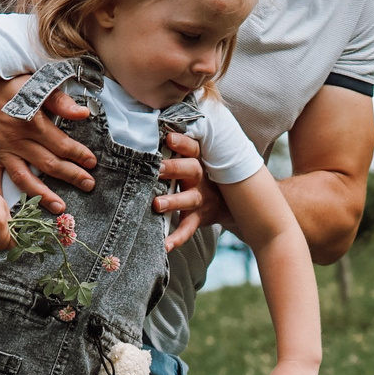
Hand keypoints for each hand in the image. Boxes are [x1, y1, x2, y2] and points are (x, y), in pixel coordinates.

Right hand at [0, 81, 96, 211]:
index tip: (92, 163)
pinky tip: (8, 212)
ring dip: (42, 194)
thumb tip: (83, 114)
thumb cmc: (11, 83)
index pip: (61, 144)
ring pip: (24, 177)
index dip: (79, 154)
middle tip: (89, 185)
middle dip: (71, 176)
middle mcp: (17, 140)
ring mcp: (2, 150)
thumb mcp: (38, 84)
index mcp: (32, 122)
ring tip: (59, 207)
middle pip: (48, 164)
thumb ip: (60, 102)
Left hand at [154, 131, 228, 252]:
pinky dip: (177, 237)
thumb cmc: (197, 174)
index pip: (192, 147)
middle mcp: (200, 177)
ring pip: (188, 199)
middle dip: (174, 169)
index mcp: (197, 159)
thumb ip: (176, 149)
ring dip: (173, 201)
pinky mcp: (199, 217)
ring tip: (157, 205)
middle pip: (191, 170)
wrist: (227, 202)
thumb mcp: (193, 159)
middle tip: (158, 169)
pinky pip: (188, 228)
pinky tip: (165, 246)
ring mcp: (201, 198)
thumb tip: (146, 128)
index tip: (168, 138)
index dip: (181, 143)